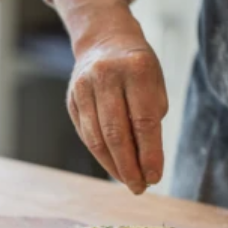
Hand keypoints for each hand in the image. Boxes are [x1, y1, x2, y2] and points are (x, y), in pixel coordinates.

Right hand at [67, 18, 167, 194]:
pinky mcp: (72, 99)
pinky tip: (114, 165)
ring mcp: (84, 87)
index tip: (154, 177)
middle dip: (129, 167)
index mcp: (137, 69)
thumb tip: (146, 166)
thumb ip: (151, 121)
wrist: (104, 40)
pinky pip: (87, 135)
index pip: (144, 122)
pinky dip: (101, 155)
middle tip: (140, 187)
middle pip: (117, 134)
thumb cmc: (139, 70)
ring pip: (97, 138)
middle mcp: (106, 76)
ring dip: (114, 166)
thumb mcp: (155, 86)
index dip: (149, 155)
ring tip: (129, 181)